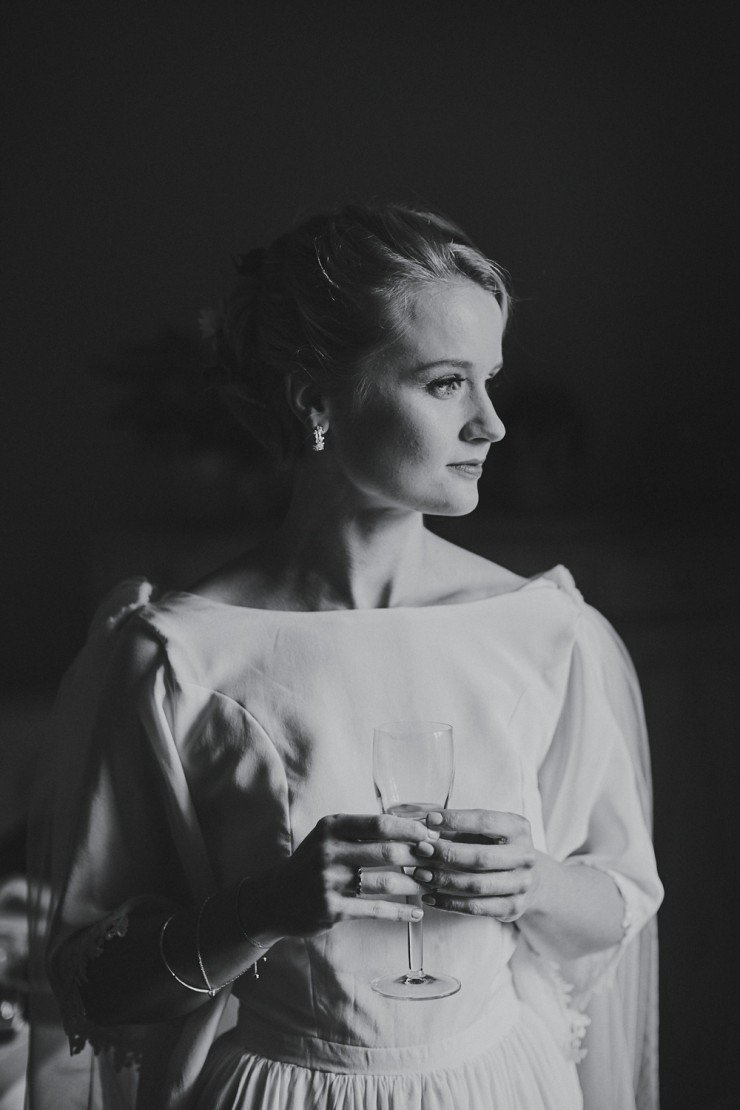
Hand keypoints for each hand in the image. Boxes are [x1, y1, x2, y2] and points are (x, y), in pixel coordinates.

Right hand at [255, 813, 439, 937]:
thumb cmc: (312, 861)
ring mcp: (329, 882)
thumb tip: (413, 826)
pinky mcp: (332, 909)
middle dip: (419, 857)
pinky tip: (416, 913)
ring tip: (432, 885)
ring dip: (415, 885)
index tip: (432, 834)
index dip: (411, 828)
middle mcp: (329, 851)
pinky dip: (400, 913)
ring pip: (385, 883)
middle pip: (387, 852)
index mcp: (331, 827)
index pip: (380, 823)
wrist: (275, 898)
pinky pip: (375, 910)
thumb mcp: (330, 836)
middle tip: (439, 860)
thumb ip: (362, 830)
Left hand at [411, 809, 537, 921]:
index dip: (456, 820)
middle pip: (481, 857)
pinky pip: (476, 907)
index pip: (485, 821)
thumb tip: (424, 825)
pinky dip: (449, 903)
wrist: (529, 877)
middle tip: (421, 850)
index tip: (430, 820)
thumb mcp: (484, 830)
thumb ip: (458, 827)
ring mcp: (521, 884)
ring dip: (444, 880)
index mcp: (518, 828)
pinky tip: (430, 897)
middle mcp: (524, 856)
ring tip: (420, 874)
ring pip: (477, 885)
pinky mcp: (512, 907)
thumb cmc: (496, 847)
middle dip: (447, 854)